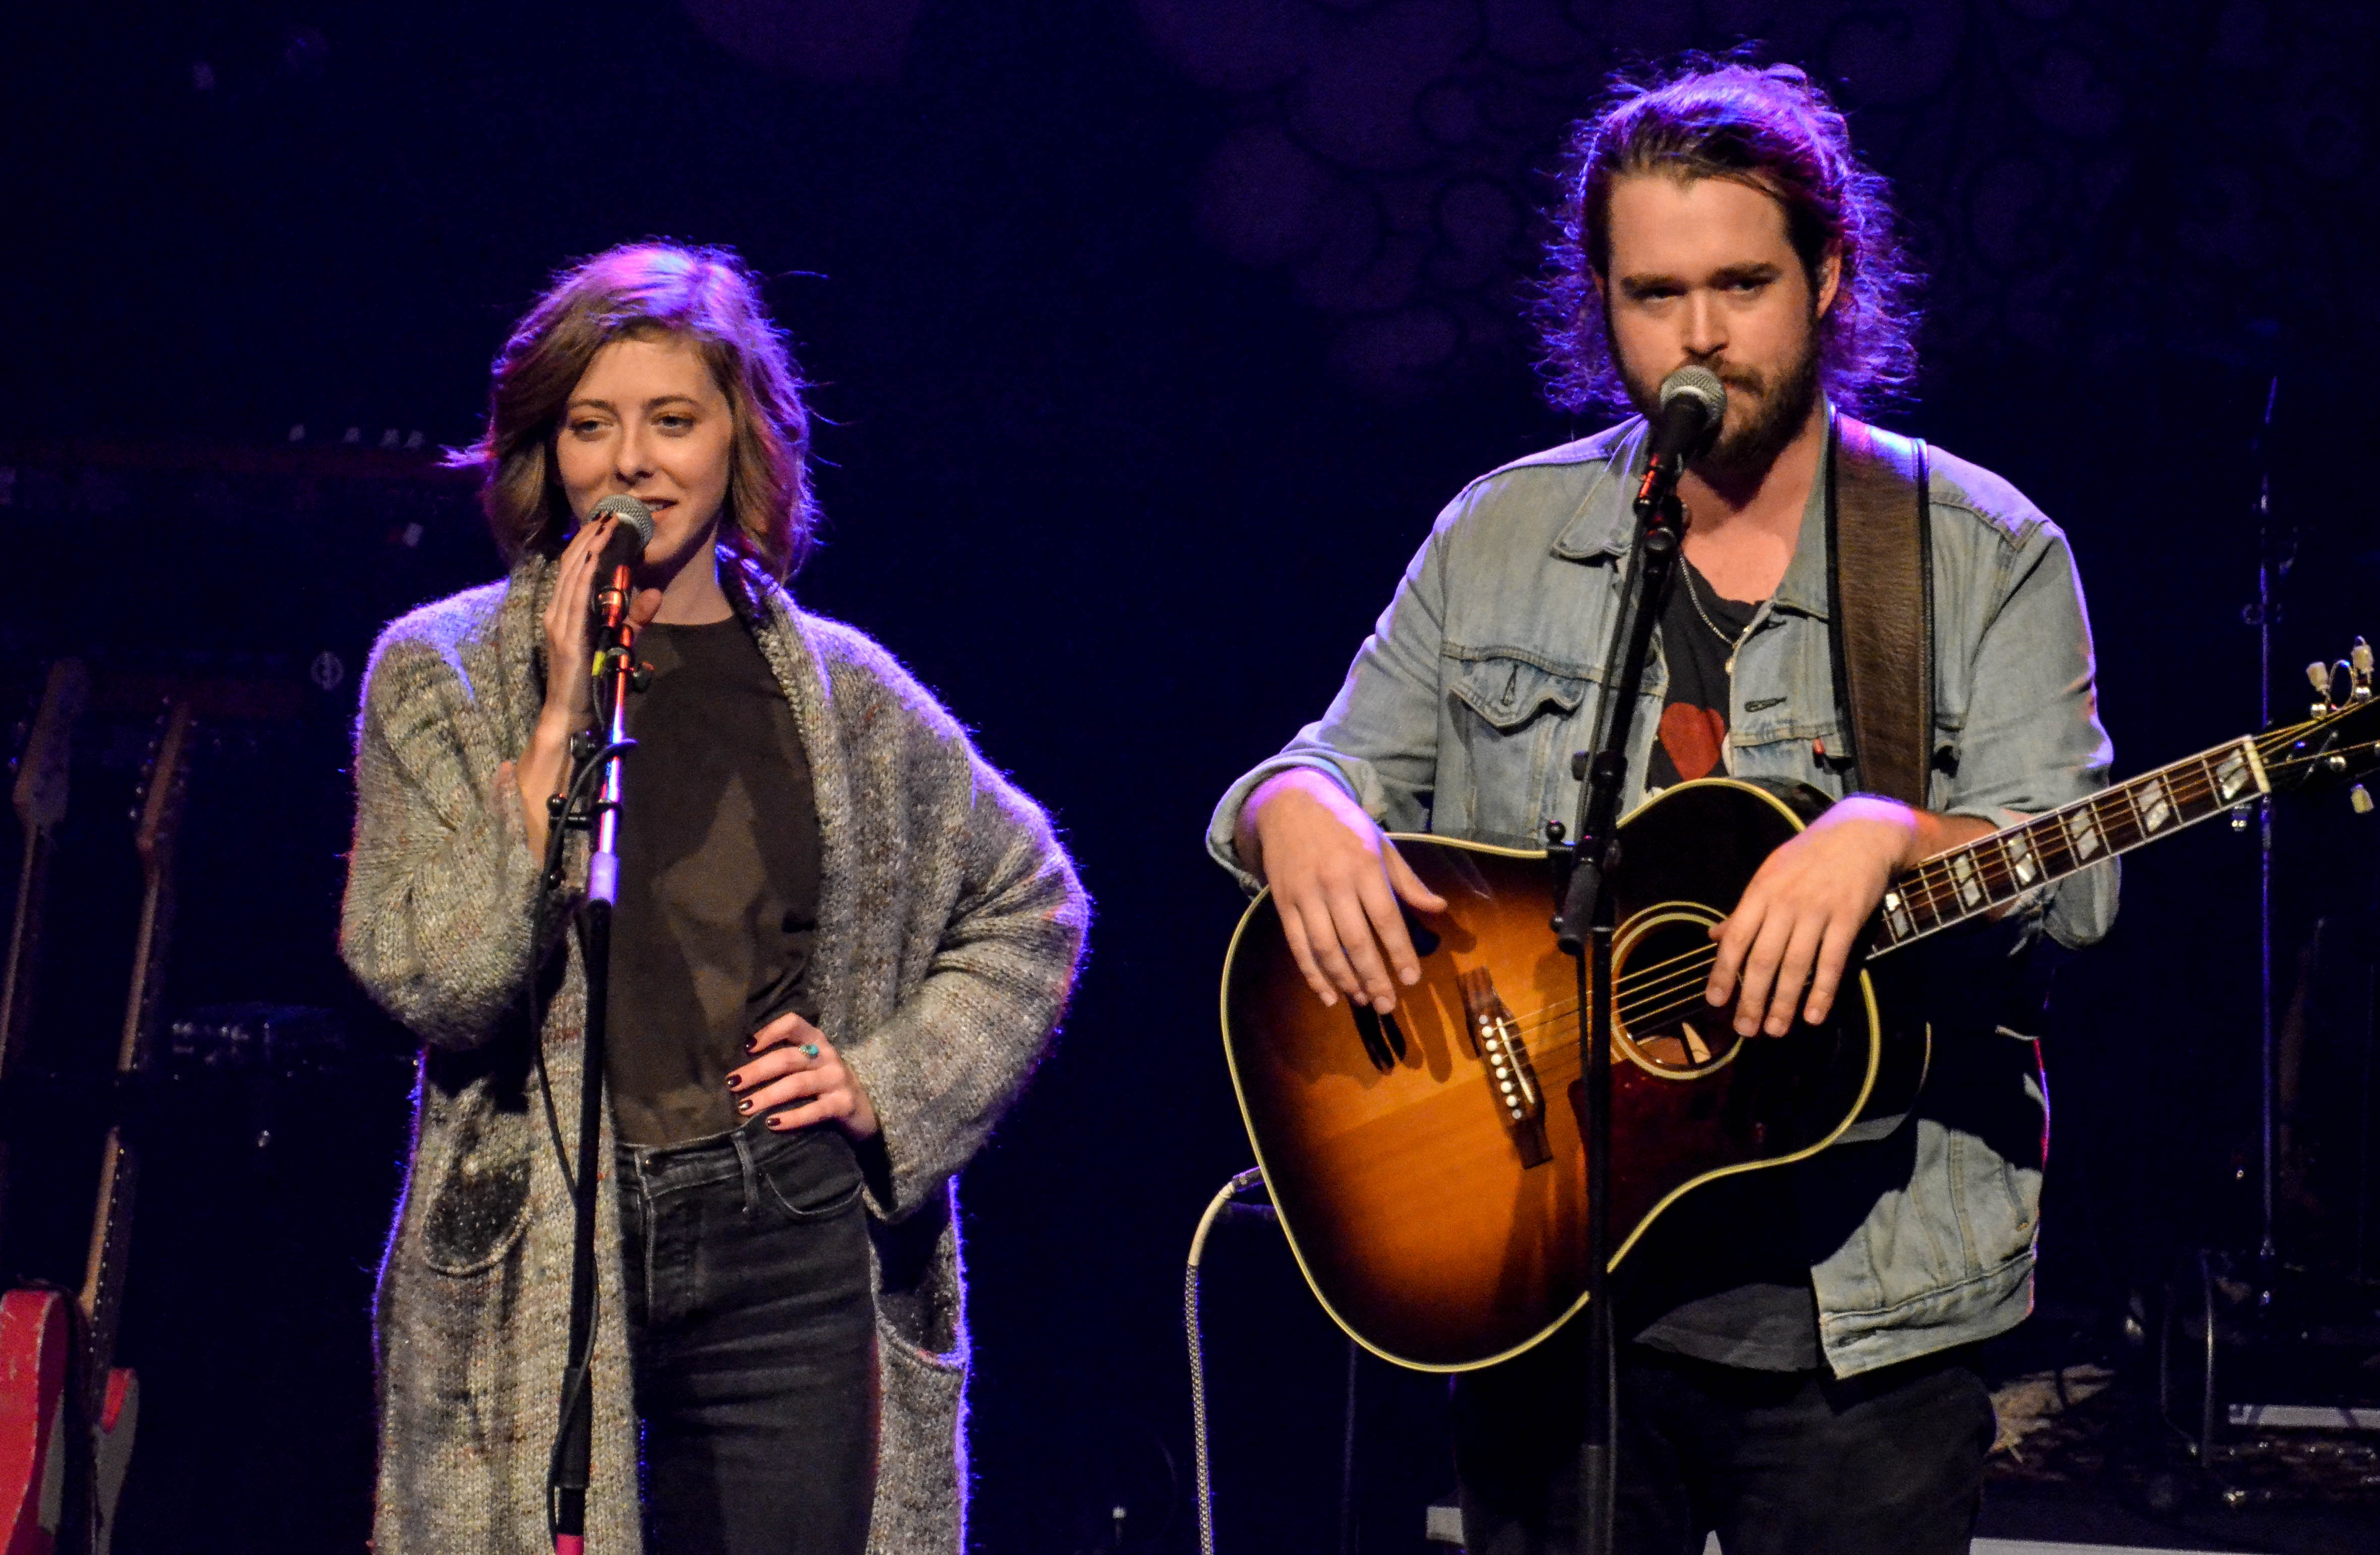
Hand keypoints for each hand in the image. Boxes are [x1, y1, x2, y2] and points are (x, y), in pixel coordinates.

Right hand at [538, 514, 663, 728]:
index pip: (574, 569)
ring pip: (573, 574)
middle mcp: (557, 612)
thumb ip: (635, 618)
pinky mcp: (567, 635)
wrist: (572, 714)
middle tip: (610, 512)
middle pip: (572, 564)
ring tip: (607, 524)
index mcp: (564, 612)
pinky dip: (586, 573)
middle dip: (591, 537)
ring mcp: (560, 622)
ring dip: (590, 547)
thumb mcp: (619, 641)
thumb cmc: (593, 679)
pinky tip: (598, 555)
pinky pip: (576, 596)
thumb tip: (654, 592)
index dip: (588, 542)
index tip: (605, 520)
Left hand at [726, 1014, 879, 1137]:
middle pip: (787, 1058)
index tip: (747, 1048)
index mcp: (816, 1041)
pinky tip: (772, 1124)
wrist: (865, 1109)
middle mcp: (827, 1056)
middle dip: (756, 1071)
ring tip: (744, 1107)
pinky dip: (792, 1117)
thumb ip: (785, 1059)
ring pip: (797, 1084)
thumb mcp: (809, 1065)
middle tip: (732, 1084)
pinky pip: (815, 1110)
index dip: (769, 1032)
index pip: (792, 1024)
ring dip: (767, 1095)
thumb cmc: (825, 1085)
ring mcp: (838, 1079)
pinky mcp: (844, 1104)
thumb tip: (740, 1069)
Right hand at [1240, 769, 1447, 1012]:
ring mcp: (1305, 895)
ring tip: (1364, 1001)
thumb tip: (1440, 908)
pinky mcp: (1284, 904)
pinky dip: (1312, 975)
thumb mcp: (1382, 845)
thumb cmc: (1345, 826)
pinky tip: (1328, 995)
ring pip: (1326, 949)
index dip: (1400, 952)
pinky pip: (1298, 947)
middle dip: (1375, 978)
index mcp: (1364, 866)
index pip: (1386, 919)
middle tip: (1389, 1005)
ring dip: (1345, 980)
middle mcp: (1334, 882)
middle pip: (1356, 941)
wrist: (1291, 804)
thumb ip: (1408, 881)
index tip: (1412, 979)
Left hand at [1705, 795, 1917, 1036]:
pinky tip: (1813, 1016)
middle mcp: (1785, 904)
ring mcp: (1817, 911)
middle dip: (1751, 998)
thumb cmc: (1808, 857)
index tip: (1714, 1001)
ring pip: (1796, 965)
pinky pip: (1832, 961)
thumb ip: (1744, 910)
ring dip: (1784, 1003)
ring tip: (1774, 1030)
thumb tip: (1714, 937)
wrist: (1861, 835)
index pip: (1736, 939)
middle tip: (1745, 1029)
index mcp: (1760, 893)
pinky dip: (1822, 991)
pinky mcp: (1847, 919)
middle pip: (1763, 959)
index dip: (1723, 972)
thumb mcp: (1769, 875)